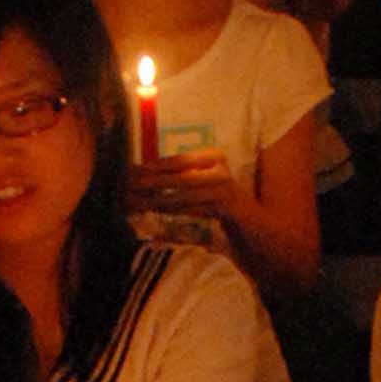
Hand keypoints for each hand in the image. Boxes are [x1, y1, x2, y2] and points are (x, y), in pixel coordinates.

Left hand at [134, 151, 248, 231]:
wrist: (254, 225)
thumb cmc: (222, 202)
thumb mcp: (202, 184)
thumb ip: (181, 177)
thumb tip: (143, 175)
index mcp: (214, 156)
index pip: (178, 160)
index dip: (153, 166)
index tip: (129, 170)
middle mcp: (220, 169)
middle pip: (179, 175)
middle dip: (151, 181)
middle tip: (127, 185)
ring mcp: (225, 189)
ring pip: (184, 194)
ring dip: (156, 199)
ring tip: (135, 201)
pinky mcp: (227, 208)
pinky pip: (194, 209)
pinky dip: (173, 210)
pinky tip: (155, 210)